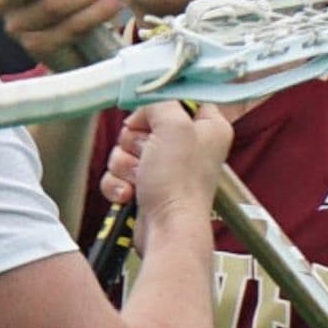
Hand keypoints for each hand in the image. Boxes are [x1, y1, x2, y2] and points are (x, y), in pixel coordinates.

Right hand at [100, 100, 229, 236]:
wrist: (168, 230)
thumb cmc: (180, 184)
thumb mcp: (173, 126)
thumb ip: (158, 102)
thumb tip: (143, 99)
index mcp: (208, 127)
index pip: (180, 97)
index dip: (159, 104)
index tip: (151, 113)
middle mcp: (190, 145)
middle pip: (145, 122)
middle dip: (135, 139)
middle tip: (147, 153)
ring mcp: (167, 166)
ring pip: (127, 147)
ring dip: (125, 163)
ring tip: (140, 177)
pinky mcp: (147, 185)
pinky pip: (119, 171)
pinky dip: (119, 182)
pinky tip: (130, 192)